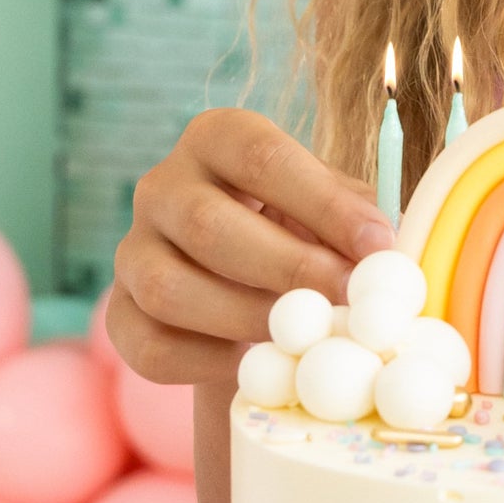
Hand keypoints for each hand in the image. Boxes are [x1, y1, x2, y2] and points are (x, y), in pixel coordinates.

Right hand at [107, 108, 393, 392]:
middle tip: (346, 301)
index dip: (323, 203)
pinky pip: (149, 345)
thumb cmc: (303, 231)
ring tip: (302, 337)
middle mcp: (161, 186)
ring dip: (245, 318)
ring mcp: (131, 250)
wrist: (251, 287)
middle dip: (286, 268)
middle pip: (206, 223)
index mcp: (217, 139)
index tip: (377, 246)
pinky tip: (251, 363)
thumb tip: (383, 253)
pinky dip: (205, 362)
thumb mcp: (332, 207)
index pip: (261, 155)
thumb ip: (356, 219)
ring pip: (168, 289)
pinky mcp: (119, 313)